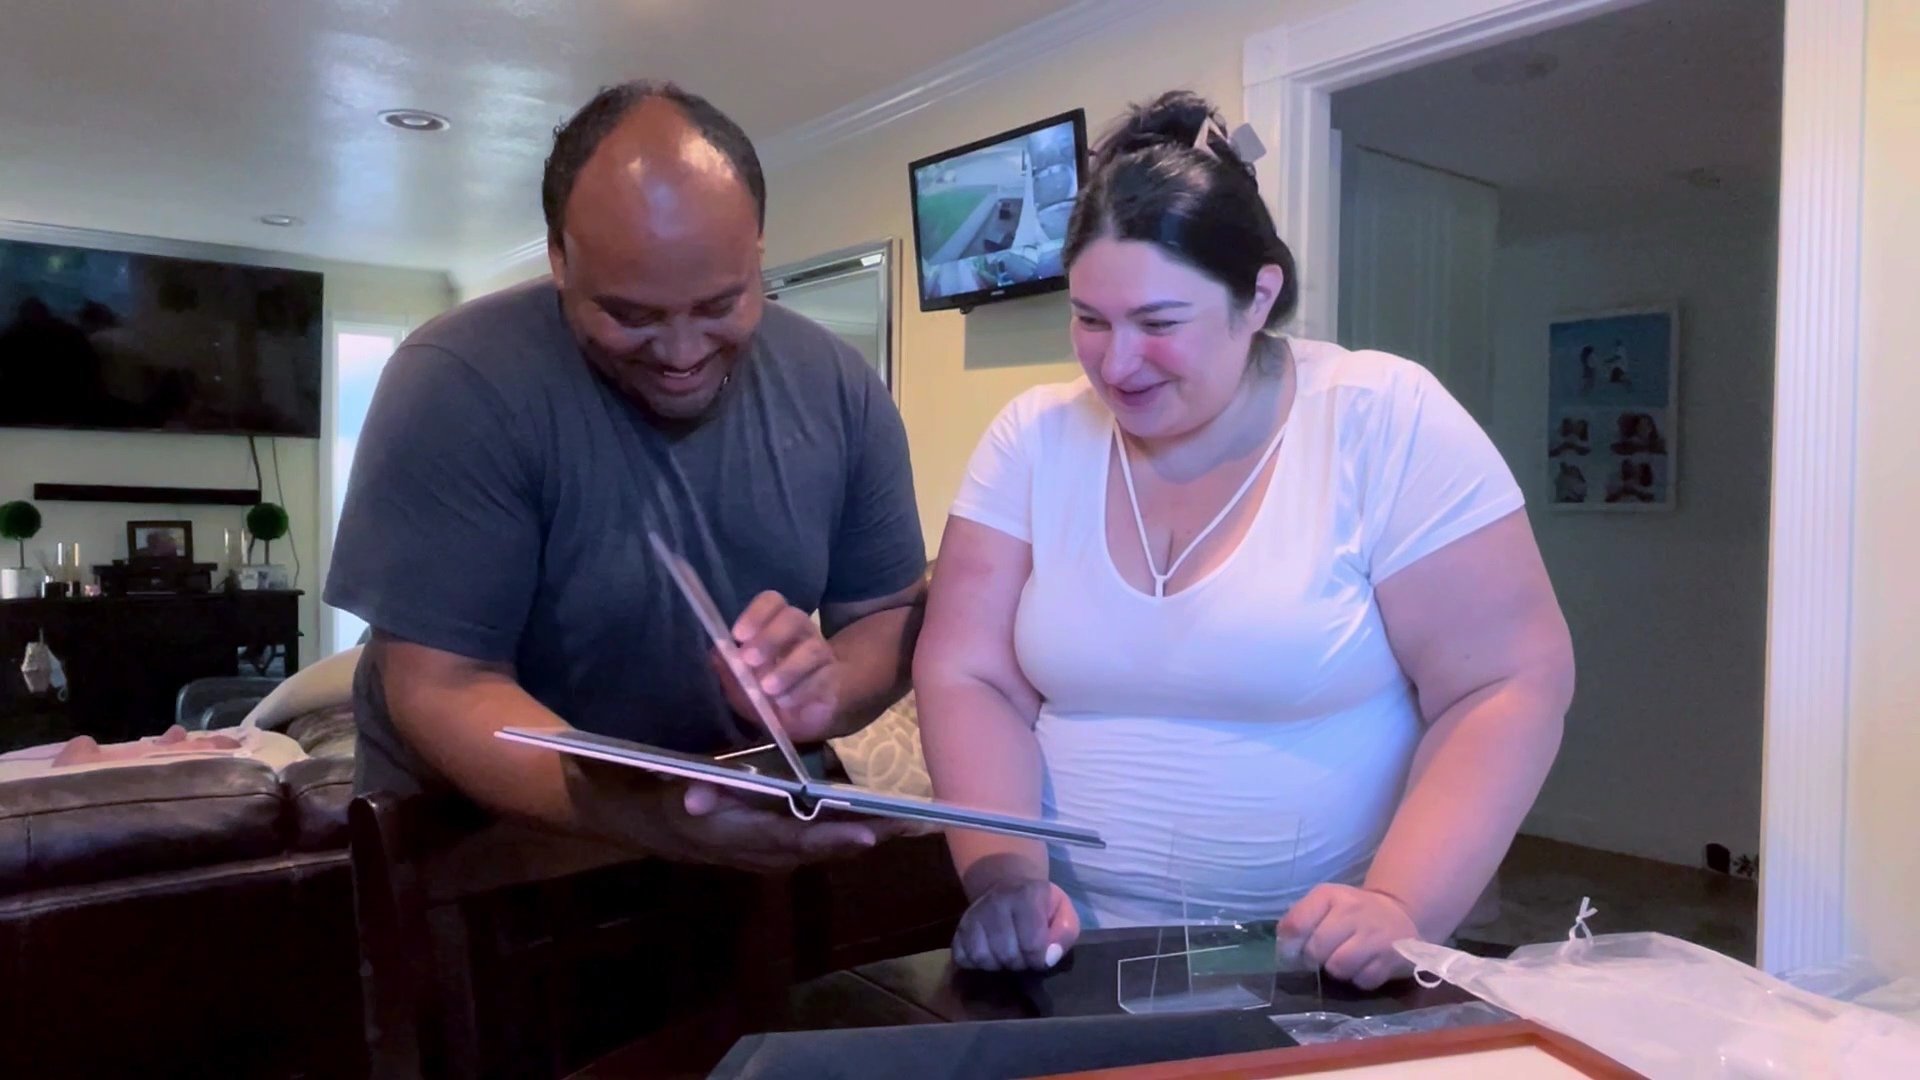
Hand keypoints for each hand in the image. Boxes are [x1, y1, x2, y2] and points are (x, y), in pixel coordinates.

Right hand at [651, 780, 906, 872]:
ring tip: (915, 821)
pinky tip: (888, 821)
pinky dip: (859, 831)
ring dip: (874, 834)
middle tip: (915, 824)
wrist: (675, 830)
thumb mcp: (687, 794)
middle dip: (873, 835)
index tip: (869, 832)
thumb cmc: (684, 805)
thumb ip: (698, 795)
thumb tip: (695, 800)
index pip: (800, 839)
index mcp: (754, 839)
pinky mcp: (791, 849)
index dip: (833, 836)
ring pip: (835, 845)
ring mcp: (785, 855)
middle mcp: (776, 854)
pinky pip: (829, 841)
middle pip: (831, 845)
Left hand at [717, 591, 840, 742]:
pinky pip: (824, 678)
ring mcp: (822, 654)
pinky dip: (803, 691)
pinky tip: (786, 702)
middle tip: (748, 660)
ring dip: (787, 669)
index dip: (756, 614)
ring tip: (767, 689)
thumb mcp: (740, 683)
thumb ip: (728, 669)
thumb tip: (717, 656)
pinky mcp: (835, 679)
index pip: (772, 602)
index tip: (738, 636)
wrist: (802, 715)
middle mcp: (802, 633)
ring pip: (813, 649)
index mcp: (776, 624)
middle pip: (794, 618)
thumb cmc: (764, 692)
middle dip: (770, 638)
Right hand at [952, 878, 1079, 971]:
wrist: (1008, 884)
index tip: (1041, 957)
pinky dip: (976, 964)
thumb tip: (1048, 958)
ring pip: (983, 958)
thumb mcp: (1063, 911)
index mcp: (1026, 896)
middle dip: (1020, 963)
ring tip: (1007, 954)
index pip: (1032, 945)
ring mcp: (973, 914)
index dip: (1039, 959)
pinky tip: (989, 953)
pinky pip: (963, 957)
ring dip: (998, 965)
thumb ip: (1064, 934)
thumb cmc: (1040, 904)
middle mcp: (996, 902)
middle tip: (1023, 955)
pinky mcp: (959, 926)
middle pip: (1007, 955)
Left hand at [1277, 884, 1421, 989]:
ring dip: (1337, 971)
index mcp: (1331, 895)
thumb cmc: (1351, 910)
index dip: (1290, 946)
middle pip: (1316, 950)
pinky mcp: (1392, 958)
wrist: (1397, 912)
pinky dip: (1359, 979)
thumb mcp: (1323, 903)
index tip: (1295, 952)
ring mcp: (1375, 935)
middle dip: (1314, 959)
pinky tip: (1364, 966)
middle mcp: (1354, 911)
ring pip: (1339, 968)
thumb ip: (1299, 919)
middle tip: (1323, 956)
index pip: (1297, 925)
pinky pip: (1363, 980)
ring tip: (1344, 960)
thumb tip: (1285, 948)